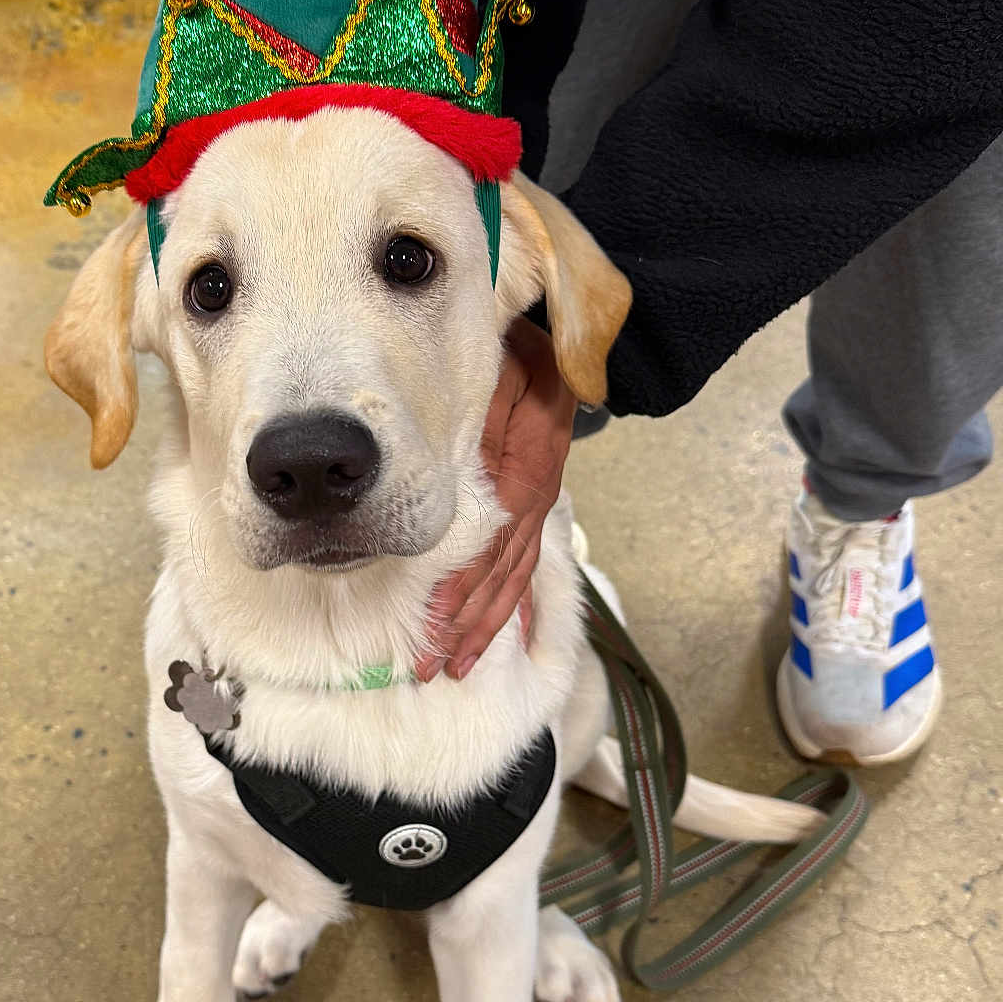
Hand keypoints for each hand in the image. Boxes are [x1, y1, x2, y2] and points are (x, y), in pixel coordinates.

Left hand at [416, 315, 578, 681]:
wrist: (567, 334)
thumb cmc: (525, 348)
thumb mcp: (505, 371)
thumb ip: (483, 412)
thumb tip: (455, 459)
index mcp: (528, 469)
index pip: (495, 543)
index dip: (467, 585)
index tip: (438, 620)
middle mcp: (536, 494)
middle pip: (503, 574)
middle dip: (469, 623)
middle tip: (435, 667)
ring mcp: (539, 501)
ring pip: (514, 576)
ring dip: (486, 623)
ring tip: (458, 663)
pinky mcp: (535, 500)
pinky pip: (524, 560)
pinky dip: (508, 599)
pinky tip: (494, 629)